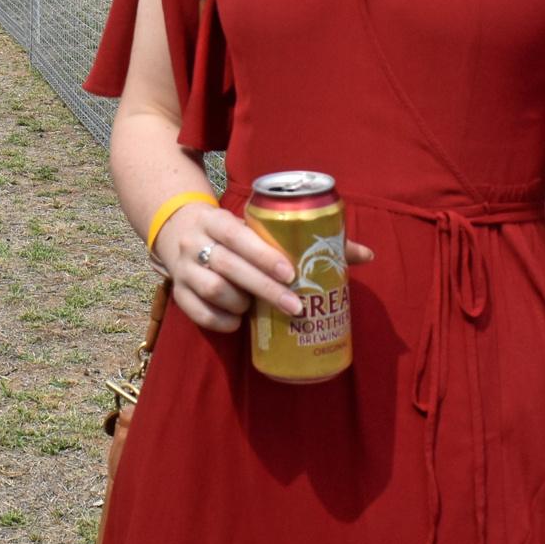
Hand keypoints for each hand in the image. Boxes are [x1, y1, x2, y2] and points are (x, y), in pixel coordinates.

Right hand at [151, 205, 374, 333]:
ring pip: (212, 290)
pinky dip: (220, 321)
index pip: (238, 235)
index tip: (290, 273)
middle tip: (295, 307)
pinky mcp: (177, 292)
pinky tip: (238, 323)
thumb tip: (367, 255)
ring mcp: (183, 269)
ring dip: (240, 304)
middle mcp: (196, 242)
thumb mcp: (259, 226)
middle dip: (264, 289)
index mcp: (217, 220)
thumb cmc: (235, 233)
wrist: (179, 231)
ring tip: (261, 311)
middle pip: (229, 267)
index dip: (263, 255)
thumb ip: (308, 239)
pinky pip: (197, 313)